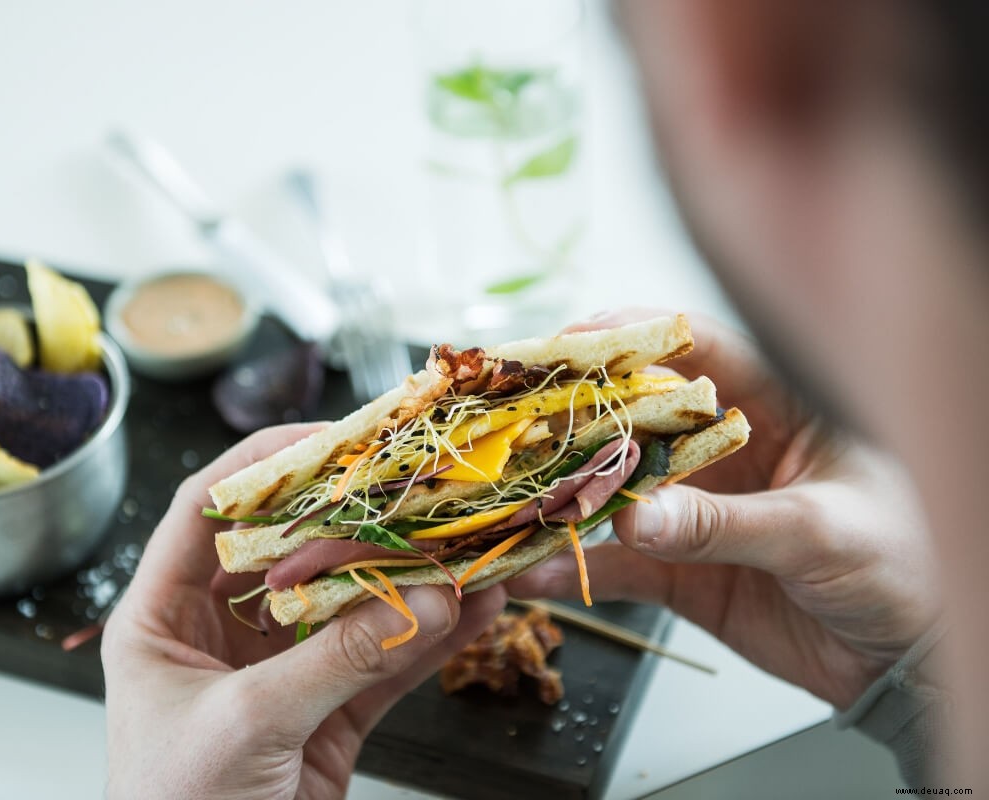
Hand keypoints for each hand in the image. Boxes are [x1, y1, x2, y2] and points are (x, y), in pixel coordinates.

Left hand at [102, 424, 504, 799]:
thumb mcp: (245, 725)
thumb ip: (336, 660)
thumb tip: (421, 598)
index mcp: (162, 620)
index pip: (204, 511)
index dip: (260, 465)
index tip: (325, 439)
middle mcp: (218, 635)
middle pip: (289, 551)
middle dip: (353, 518)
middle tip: (410, 481)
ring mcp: (278, 675)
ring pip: (347, 606)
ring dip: (404, 577)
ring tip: (460, 543)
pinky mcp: (326, 718)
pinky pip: (382, 665)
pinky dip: (428, 641)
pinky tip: (472, 612)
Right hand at [508, 309, 937, 707]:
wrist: (907, 664)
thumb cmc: (904, 565)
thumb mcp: (819, 531)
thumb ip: (725, 524)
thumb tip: (636, 517)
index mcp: (777, 409)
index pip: (697, 352)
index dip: (633, 337)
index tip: (573, 341)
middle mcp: (726, 452)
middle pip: (636, 418)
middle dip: (573, 417)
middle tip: (515, 420)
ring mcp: (697, 511)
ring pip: (612, 491)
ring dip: (558, 495)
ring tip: (505, 497)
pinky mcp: (680, 571)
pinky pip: (615, 565)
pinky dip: (570, 568)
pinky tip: (528, 570)